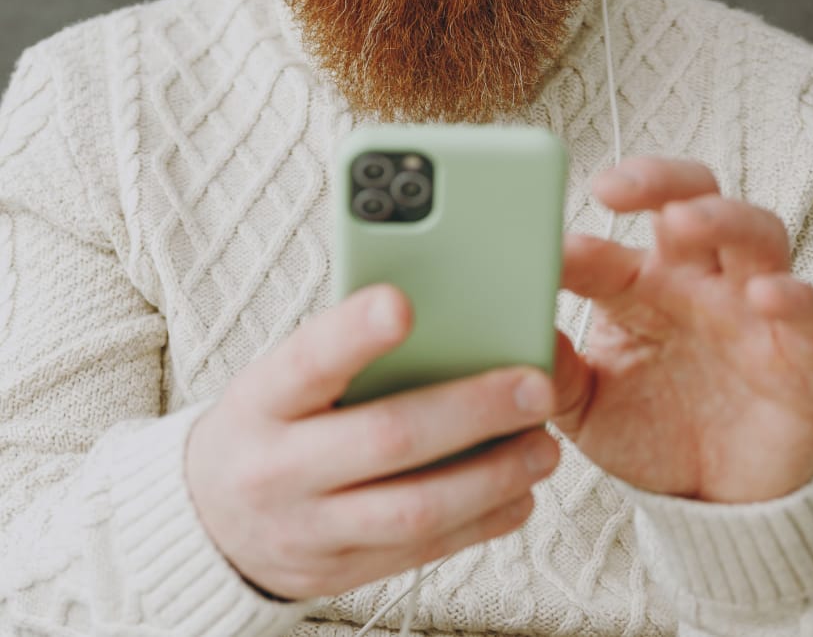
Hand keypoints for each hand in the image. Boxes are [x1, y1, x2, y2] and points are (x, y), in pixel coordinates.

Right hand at [185, 285, 558, 599]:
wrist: (208, 517)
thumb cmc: (267, 422)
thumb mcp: (278, 377)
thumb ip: (340, 353)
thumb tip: (436, 313)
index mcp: (262, 400)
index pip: (308, 361)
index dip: (354, 335)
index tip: (403, 305)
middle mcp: (280, 468)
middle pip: (385, 437)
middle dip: (470, 411)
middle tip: (534, 386)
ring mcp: (310, 529)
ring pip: (415, 507)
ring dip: (492, 477)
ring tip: (542, 447)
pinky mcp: (341, 571)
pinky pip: (423, 550)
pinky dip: (480, 522)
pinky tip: (519, 493)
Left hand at [552, 157, 812, 503]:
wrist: (718, 499)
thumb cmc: (650, 432)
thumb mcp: (587, 407)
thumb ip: (555, 371)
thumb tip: (514, 334)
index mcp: (638, 284)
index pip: (608, 245)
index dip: (575, 244)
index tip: (541, 249)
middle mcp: (696, 280)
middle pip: (690, 197)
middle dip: (657, 180)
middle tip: (613, 187)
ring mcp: (750, 308)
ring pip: (752, 231)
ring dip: (720, 217)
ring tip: (682, 219)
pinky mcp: (799, 352)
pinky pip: (807, 308)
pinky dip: (790, 294)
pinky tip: (764, 294)